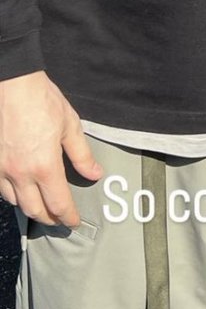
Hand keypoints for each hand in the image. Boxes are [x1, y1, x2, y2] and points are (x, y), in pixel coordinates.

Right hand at [0, 71, 101, 226]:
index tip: (74, 222)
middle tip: (60, 219)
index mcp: (44, 166)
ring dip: (31, 208)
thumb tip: (95, 174)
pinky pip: (2, 190)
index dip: (68, 217)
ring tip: (43, 207)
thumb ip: (82, 154)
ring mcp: (2, 170)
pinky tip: (22, 190)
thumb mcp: (70, 125)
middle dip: (50, 218)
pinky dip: (14, 195)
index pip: (58, 204)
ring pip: (16, 203)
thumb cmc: (43, 101)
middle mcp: (20, 174)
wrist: (12, 86)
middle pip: (35, 210)